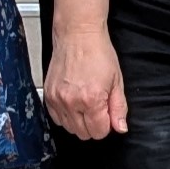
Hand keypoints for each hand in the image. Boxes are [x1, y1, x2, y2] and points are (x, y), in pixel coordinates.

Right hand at [44, 21, 129, 139]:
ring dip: (79, 121)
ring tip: (84, 102)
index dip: (106, 125)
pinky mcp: (48, 95)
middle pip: (83, 134)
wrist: (77, 34)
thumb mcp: (117, 81)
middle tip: (97, 106)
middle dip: (93, 124)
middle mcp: (71, 101)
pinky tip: (73, 101)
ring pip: (69, 128)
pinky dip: (66, 115)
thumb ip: (119, 108)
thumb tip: (120, 127)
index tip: (107, 113)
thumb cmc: (98, 52)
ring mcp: (57, 99)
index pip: (99, 132)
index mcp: (91, 99)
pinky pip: (56, 118)